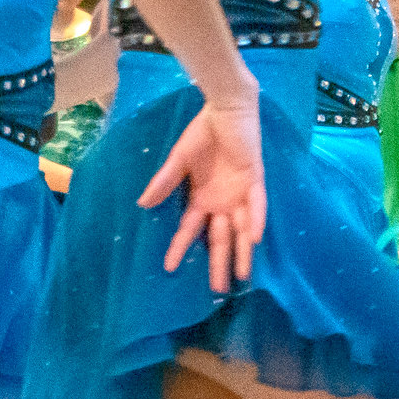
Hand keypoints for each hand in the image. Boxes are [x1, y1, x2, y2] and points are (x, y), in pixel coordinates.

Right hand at [139, 94, 266, 292]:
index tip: (169, 267)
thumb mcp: (179, 160)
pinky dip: (255, 220)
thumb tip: (142, 204)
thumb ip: (164, 182)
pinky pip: (257, 205)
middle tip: (219, 290)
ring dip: (243, 251)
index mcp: (201, 198)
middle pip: (221, 238)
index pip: (189, 229)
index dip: (180, 247)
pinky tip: (254, 237)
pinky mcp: (255, 181)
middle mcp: (221, 202)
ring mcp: (240, 194)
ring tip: (243, 276)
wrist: (226, 109)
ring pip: (242, 230)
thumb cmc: (203, 133)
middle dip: (219, 263)